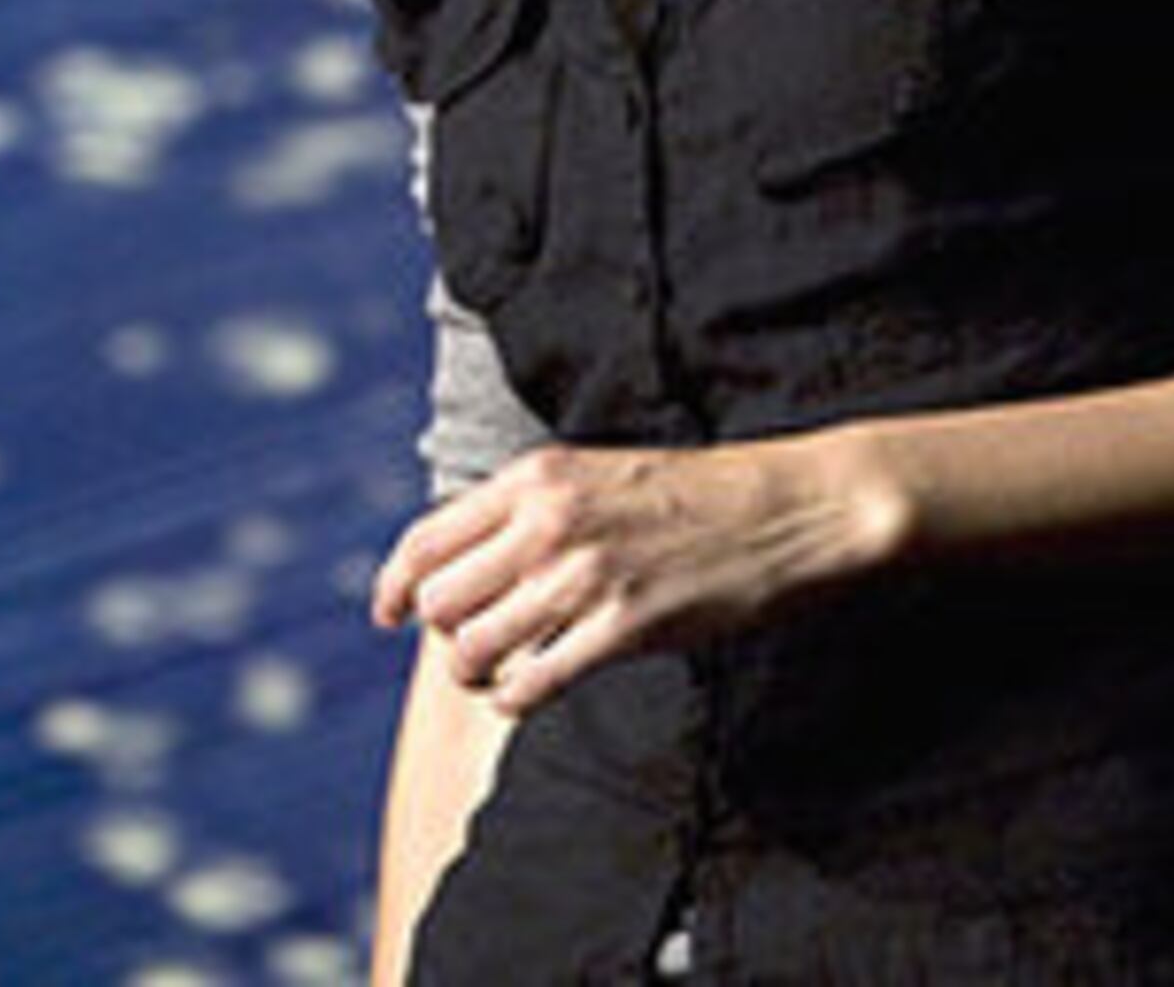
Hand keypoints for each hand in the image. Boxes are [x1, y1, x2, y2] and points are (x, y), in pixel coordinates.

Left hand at [368, 435, 905, 715]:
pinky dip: (517, 699)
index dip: (393, 586)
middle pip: (440, 601)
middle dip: (443, 635)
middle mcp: (547, 523)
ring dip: (476, 674)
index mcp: (534, 479)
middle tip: (470, 648)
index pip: (426, 539)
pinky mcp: (626, 627)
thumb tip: (464, 564)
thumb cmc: (690, 496)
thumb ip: (527, 511)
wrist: (786, 509)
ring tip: (498, 676)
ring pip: (475, 647)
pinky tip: (529, 693)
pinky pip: (534, 682)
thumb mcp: (592, 474)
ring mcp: (585, 576)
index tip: (386, 616)